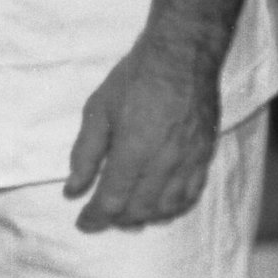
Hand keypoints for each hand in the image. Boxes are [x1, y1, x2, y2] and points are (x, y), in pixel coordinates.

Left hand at [64, 32, 221, 232]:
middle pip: (139, 210)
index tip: (83, 221)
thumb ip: (86, 154)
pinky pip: (190, 195)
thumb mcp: (98, 110)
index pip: (112, 200)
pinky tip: (159, 205)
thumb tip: (72, 190)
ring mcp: (188, 162)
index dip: (95, 217)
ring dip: (144, 217)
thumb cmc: (135, 79)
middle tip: (101, 214)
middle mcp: (164, 162)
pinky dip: (172, 208)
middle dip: (117, 219)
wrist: (182, 57)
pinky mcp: (205, 156)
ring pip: (166, 208)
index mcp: (134, 149)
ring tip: (127, 212)